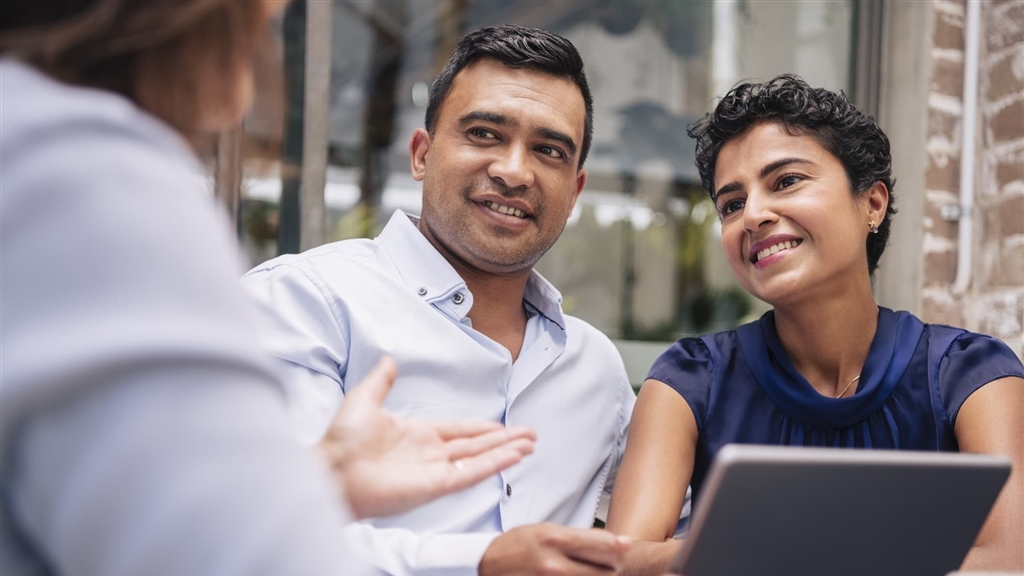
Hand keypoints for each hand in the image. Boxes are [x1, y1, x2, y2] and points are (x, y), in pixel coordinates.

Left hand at [318, 356, 535, 518]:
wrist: (332, 469)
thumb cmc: (341, 441)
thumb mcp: (364, 398)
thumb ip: (382, 380)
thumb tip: (388, 360)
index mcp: (416, 435)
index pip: (458, 432)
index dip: (482, 429)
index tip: (502, 426)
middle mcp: (429, 454)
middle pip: (476, 446)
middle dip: (505, 440)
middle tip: (530, 434)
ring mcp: (435, 471)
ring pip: (480, 459)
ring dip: (506, 451)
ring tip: (530, 443)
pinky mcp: (436, 485)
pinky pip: (472, 473)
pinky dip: (494, 464)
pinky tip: (514, 455)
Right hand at [479, 523, 631, 574]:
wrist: (486, 565)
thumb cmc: (517, 546)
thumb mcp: (547, 530)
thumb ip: (581, 537)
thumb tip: (619, 543)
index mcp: (556, 539)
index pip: (606, 545)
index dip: (621, 548)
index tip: (624, 548)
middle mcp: (555, 563)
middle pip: (607, 570)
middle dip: (612, 567)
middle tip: (606, 563)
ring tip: (587, 569)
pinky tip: (574, 575)